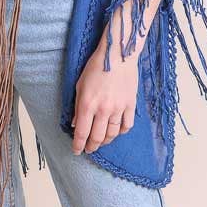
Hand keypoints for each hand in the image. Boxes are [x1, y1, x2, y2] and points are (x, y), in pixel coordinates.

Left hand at [71, 37, 137, 154]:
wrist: (118, 55)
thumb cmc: (96, 67)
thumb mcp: (80, 85)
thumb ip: (78, 107)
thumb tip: (75, 124)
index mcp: (88, 104)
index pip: (82, 133)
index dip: (78, 145)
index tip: (76, 151)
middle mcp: (103, 109)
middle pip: (97, 137)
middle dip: (91, 146)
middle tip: (89, 149)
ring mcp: (118, 108)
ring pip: (112, 134)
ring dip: (105, 141)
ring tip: (101, 142)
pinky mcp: (130, 104)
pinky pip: (127, 125)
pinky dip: (121, 132)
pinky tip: (117, 132)